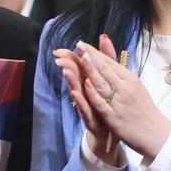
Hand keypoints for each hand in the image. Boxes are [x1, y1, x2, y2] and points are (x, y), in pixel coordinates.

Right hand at [53, 46, 116, 163]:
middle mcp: (86, 95)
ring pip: (79, 93)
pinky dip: (81, 102)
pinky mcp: (91, 120)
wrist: (111, 133)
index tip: (61, 48)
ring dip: (72, 82)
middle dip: (68, 66)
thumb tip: (104, 37)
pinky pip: (85, 110)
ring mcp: (87, 107)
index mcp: (91, 84)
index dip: (72, 57)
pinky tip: (76, 94)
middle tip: (59, 56)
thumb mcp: (110, 80)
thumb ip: (107, 59)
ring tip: (66, 71)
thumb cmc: (108, 105)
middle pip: (77, 77)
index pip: (80, 67)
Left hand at [75, 36, 170, 161]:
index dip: (95, 53)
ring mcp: (120, 102)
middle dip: (90, 56)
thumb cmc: (144, 110)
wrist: (155, 133)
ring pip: (102, 83)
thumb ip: (122, 75)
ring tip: (80, 57)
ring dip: (90, 69)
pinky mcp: (114, 117)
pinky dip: (94, 93)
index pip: (110, 63)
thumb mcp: (136, 87)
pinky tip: (85, 84)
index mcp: (131, 80)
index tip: (82, 43)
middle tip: (78, 44)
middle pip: (105, 69)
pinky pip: (102, 103)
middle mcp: (126, 88)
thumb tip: (111, 62)